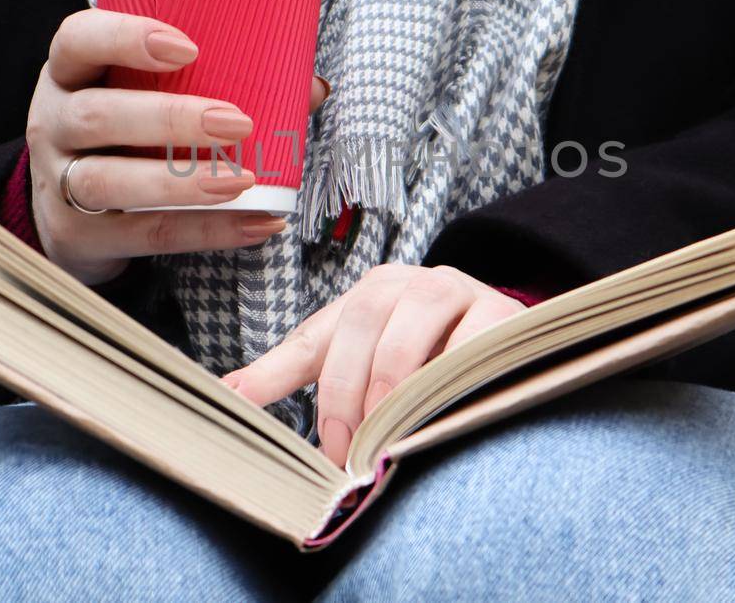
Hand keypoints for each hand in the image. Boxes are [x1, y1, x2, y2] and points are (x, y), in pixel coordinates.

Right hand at [27, 9, 327, 284]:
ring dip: (179, 182)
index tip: (188, 47)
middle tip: (237, 122)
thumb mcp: (147, 99)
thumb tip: (310, 87)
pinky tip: (255, 223)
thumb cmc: (127, 137)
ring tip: (242, 182)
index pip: (78, 39)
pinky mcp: (77, 236)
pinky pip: (143, 235)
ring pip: (107, 181)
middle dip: (170, 119)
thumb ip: (220, 82)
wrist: (73, 215)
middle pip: (97, 116)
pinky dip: (205, 232)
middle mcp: (51, 122)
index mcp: (71, 74)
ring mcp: (57, 182)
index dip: (126, 38)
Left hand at [221, 264, 526, 466]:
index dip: (275, 372)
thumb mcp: (362, 362)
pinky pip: (472, 342)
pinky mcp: (502, 315)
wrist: (506, 342)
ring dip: (394, 382)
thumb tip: (228, 395)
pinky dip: (451, 376)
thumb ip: (301, 375)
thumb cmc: (424, 356)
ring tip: (385, 433)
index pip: (316, 335)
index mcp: (369, 294)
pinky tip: (438, 412)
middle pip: (363, 321)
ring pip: (416, 319)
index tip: (237, 401)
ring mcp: (458, 293)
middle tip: (342, 450)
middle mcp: (410, 285)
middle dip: (346, 391)